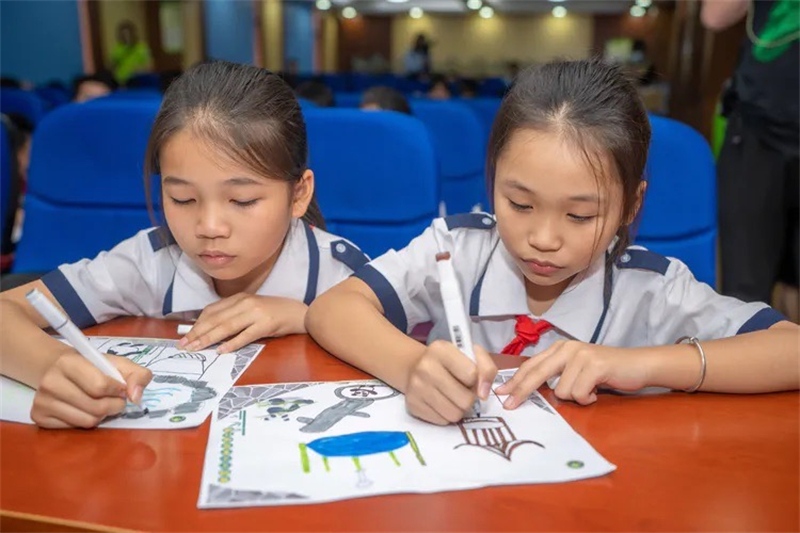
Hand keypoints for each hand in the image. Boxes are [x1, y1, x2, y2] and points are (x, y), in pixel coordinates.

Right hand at [31, 351, 152, 428]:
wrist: (60, 369)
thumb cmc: (93, 367)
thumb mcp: (118, 364)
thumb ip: (138, 375)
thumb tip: (136, 397)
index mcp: (69, 362)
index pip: (100, 386)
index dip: (119, 391)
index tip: (121, 388)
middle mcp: (50, 382)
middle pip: (96, 407)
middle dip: (114, 406)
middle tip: (115, 400)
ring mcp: (41, 401)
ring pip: (87, 421)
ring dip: (102, 416)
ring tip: (100, 403)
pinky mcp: (38, 416)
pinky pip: (73, 429)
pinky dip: (85, 421)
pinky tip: (84, 409)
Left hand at [179, 295, 307, 352]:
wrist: (299, 312)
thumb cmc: (274, 313)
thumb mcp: (251, 309)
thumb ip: (233, 315)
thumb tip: (209, 329)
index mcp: (240, 298)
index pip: (212, 310)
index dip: (197, 324)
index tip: (185, 336)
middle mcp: (246, 303)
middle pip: (216, 319)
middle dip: (198, 333)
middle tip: (184, 345)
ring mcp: (256, 313)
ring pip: (227, 327)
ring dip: (209, 338)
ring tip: (196, 348)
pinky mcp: (266, 324)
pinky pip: (245, 335)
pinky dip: (232, 343)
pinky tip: (222, 350)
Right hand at [404, 340, 496, 424]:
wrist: (415, 366)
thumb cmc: (449, 361)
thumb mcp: (471, 354)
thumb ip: (486, 368)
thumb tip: (483, 395)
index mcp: (441, 350)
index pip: (472, 375)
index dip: (476, 379)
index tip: (470, 377)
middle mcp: (425, 367)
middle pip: (465, 400)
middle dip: (469, 398)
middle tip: (463, 390)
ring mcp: (416, 388)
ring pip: (454, 414)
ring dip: (459, 408)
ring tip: (453, 397)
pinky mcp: (413, 405)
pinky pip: (442, 421)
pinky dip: (445, 414)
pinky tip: (441, 402)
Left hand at [495, 340, 650, 407]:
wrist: (638, 365)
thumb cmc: (606, 372)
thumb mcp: (577, 369)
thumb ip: (557, 374)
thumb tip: (529, 390)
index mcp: (560, 348)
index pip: (532, 365)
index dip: (515, 380)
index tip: (501, 393)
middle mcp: (567, 348)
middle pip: (537, 373)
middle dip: (522, 391)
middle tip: (510, 405)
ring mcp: (581, 355)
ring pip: (562, 391)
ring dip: (576, 397)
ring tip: (589, 391)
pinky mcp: (594, 365)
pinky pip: (579, 393)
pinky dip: (588, 399)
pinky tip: (597, 392)